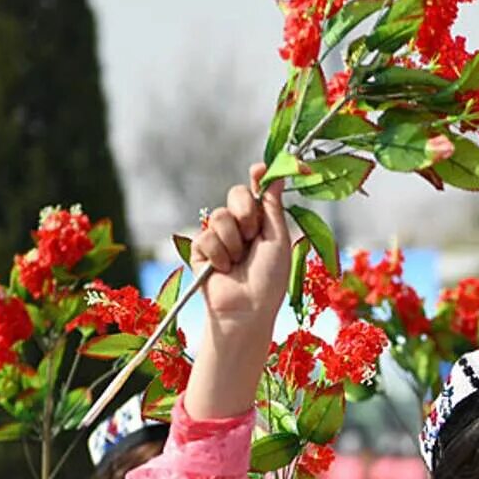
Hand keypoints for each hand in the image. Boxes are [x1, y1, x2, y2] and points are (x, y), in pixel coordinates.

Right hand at [182, 162, 291, 420]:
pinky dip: (218, 254)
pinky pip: (206, 236)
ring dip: (233, 240)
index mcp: (262, 224)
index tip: (259, 168)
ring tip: (238, 261)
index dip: (258, 178)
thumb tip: (277, 175)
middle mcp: (240, 227)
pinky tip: (222, 270)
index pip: (256, 192)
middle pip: (235, 195)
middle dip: (244, 210)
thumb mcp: (277, 240)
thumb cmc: (269, 280)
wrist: (247, 310)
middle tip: (252, 233)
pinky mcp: (201, 250)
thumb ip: (273, 207)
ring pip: (220, 216)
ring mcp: (219, 238)